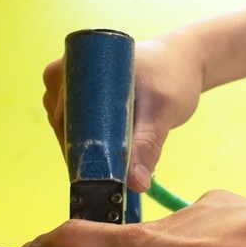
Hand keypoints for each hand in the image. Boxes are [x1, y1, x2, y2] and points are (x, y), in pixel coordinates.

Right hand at [41, 30, 206, 192]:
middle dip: (87, 154)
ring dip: (90, 151)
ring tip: (119, 164)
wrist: (181, 63)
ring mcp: (68, 87)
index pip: (65, 116)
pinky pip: (76, 130)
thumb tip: (135, 183)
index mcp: (78, 64)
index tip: (101, 175)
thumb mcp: (163, 110)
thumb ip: (148, 145)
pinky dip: (92, 145)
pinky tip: (113, 155)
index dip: (80, 148)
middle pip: (63, 126)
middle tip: (117, 176)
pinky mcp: (77, 100)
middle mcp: (64, 73)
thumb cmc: (172, 77)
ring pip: (69, 132)